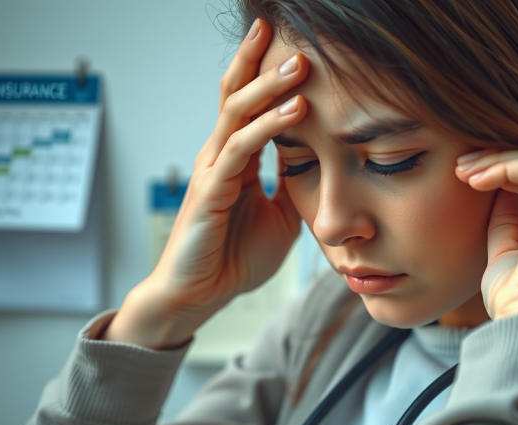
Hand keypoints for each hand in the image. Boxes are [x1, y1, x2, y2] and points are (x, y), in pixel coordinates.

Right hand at [107, 20, 310, 348]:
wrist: (201, 295)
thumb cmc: (234, 258)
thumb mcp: (279, 217)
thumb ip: (292, 187)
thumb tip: (317, 165)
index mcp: (236, 160)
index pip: (249, 106)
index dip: (266, 75)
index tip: (294, 47)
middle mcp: (220, 156)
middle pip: (237, 95)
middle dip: (262, 63)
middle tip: (292, 36)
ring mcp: (212, 170)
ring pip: (238, 113)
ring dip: (270, 86)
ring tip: (300, 64)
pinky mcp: (210, 190)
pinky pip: (240, 149)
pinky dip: (268, 127)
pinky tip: (294, 111)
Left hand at [455, 149, 517, 331]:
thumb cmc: (517, 306)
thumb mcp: (509, 256)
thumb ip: (510, 222)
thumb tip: (501, 190)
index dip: (512, 177)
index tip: (471, 179)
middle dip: (503, 162)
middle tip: (463, 166)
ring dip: (500, 161)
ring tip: (464, 171)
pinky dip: (506, 166)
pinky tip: (477, 179)